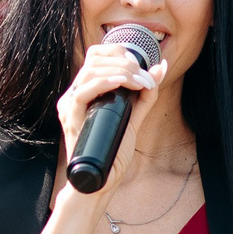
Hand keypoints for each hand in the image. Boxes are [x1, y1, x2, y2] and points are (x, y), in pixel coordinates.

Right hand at [52, 37, 169, 197]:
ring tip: (138, 81)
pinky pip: (82, 92)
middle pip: (94, 58)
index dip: (119, 52)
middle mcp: (75, 94)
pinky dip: (103, 83)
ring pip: (90, 71)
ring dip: (119, 71)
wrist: (101, 181)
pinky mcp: (71, 119)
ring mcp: (70, 106)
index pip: (97, 56)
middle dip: (124, 61)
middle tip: (144, 76)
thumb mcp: (135, 116)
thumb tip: (161, 67)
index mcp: (87, 91)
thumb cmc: (113, 151)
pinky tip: (120, 83)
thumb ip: (146, 93)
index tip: (141, 65)